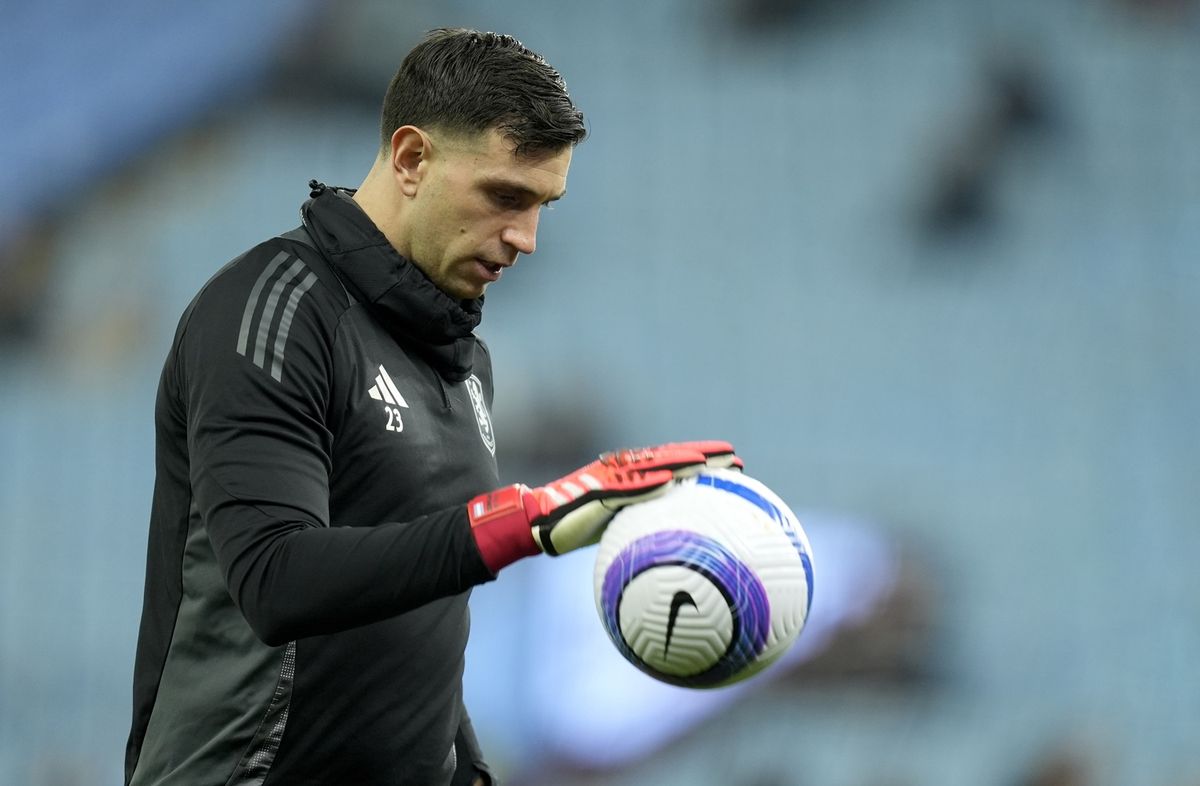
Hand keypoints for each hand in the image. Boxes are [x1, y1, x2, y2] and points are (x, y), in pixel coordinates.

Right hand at [466, 441, 740, 571]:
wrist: (535, 524)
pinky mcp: (596, 491)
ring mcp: (609, 479)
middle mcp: (621, 472)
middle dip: (702, 456)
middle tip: (735, 459)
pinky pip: (628, 487)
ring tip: (711, 462)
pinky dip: (650, 482)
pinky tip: (672, 482)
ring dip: (683, 461)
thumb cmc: (569, 529)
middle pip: (669, 458)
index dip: (700, 461)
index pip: (670, 464)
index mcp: (627, 478)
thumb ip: (637, 533)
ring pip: (653, 465)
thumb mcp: (610, 531)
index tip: (731, 464)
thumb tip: (667, 558)